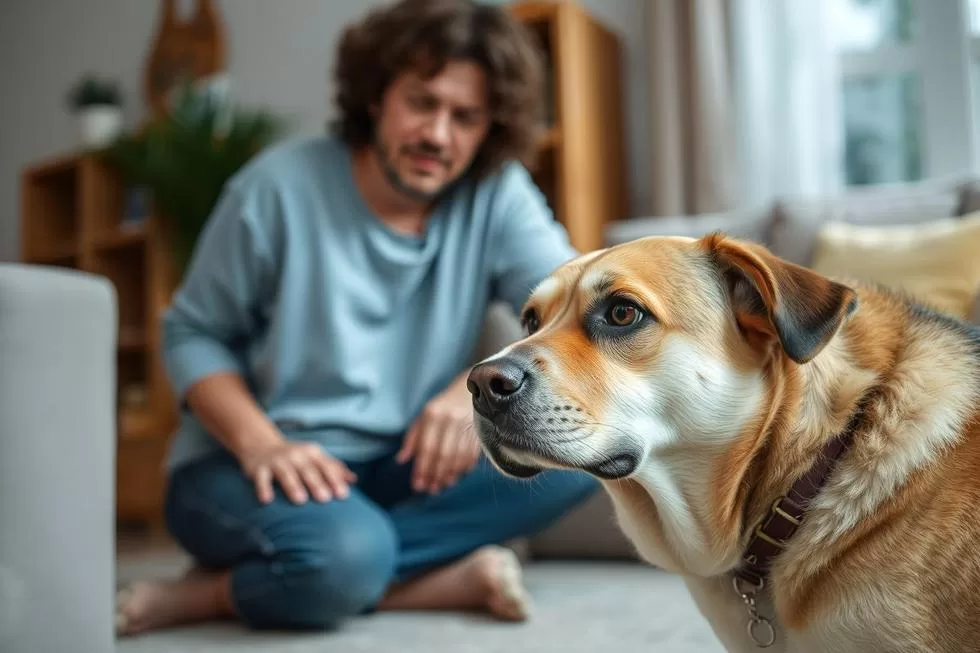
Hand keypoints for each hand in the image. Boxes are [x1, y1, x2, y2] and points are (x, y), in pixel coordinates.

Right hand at [239, 440, 356, 504]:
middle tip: (325, 498)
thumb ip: (334, 468)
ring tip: (300, 500)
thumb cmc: (296, 457)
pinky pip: (261, 479)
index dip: (334, 479)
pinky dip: (263, 488)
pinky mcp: (259, 468)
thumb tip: (353, 480)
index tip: (342, 495)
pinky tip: (267, 500)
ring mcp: (277, 461)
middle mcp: (296, 455)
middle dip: (316, 483)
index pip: (326, 466)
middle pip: (308, 470)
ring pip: (286, 473)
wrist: (261, 445)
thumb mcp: (315, 458)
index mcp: (312, 453)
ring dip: (293, 486)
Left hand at [395, 372, 480, 493]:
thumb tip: (402, 460)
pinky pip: (472, 454)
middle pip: (443, 455)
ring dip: (450, 475)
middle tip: (430, 489)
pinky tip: (457, 476)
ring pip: (458, 457)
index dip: (422, 469)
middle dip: (435, 475)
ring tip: (442, 485)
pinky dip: (464, 468)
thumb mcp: (424, 416)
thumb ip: (413, 438)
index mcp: (433, 415)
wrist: (472, 388)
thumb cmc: (444, 406)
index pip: (426, 447)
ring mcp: (468, 424)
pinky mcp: (480, 430)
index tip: (417, 485)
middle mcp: (451, 420)